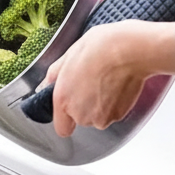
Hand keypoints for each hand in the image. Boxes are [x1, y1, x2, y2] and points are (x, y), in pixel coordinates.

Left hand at [43, 21, 174, 137]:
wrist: (130, 50)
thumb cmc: (101, 47)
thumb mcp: (69, 54)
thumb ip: (54, 76)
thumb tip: (44, 86)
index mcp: (63, 99)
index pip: (62, 128)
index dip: (67, 117)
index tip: (73, 104)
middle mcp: (80, 113)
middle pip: (81, 119)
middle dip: (86, 104)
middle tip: (93, 80)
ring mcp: (101, 116)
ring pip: (99, 116)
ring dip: (102, 103)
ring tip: (108, 80)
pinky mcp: (119, 115)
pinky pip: (114, 113)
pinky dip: (116, 102)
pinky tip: (118, 83)